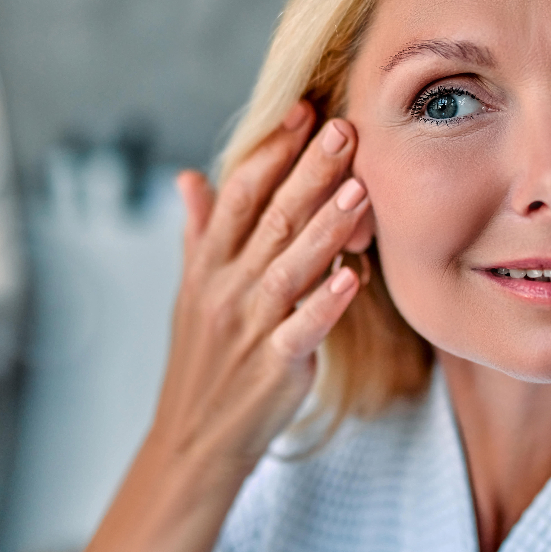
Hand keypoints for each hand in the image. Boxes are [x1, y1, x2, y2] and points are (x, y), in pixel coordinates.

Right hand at [51, 101, 369, 551]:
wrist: (193, 440)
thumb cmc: (201, 359)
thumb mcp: (191, 292)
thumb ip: (199, 233)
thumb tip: (192, 177)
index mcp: (208, 265)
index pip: (240, 195)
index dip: (271, 151)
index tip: (303, 112)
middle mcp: (226, 288)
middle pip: (271, 219)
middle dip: (308, 171)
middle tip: (344, 129)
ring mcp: (249, 327)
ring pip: (290, 266)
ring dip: (325, 226)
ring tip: (359, 188)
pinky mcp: (274, 366)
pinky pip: (304, 329)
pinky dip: (327, 303)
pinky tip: (354, 276)